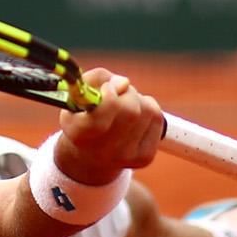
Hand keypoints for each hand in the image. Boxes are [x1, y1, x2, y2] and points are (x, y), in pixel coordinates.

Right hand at [55, 67, 162, 182]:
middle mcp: (102, 151)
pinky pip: (157, 119)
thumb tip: (125, 83)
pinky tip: (136, 115)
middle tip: (117, 93)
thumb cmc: (83, 115)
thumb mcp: (79, 93)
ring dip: (138, 99)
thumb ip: (97, 78)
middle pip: (130, 111)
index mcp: (79, 134)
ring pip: (147, 111)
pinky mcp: (144, 157)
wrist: (90, 156)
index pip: (100, 118)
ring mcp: (125, 156)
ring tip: (124, 105)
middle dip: (127, 93)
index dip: (109, 96)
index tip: (106, 88)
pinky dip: (149, 108)